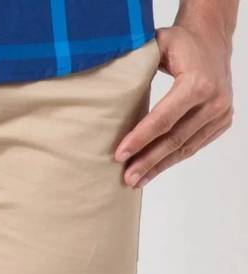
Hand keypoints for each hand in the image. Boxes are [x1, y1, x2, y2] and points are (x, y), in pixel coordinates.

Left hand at [116, 25, 233, 187]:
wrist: (212, 41)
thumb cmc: (179, 43)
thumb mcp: (158, 44)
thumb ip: (136, 63)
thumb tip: (104, 83)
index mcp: (197, 83)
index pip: (163, 118)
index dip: (140, 139)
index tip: (120, 155)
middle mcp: (214, 101)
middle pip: (174, 139)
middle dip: (148, 161)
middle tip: (126, 178)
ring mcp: (220, 113)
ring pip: (185, 147)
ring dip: (159, 166)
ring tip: (136, 181)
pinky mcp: (221, 122)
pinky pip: (194, 146)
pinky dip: (172, 160)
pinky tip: (154, 171)